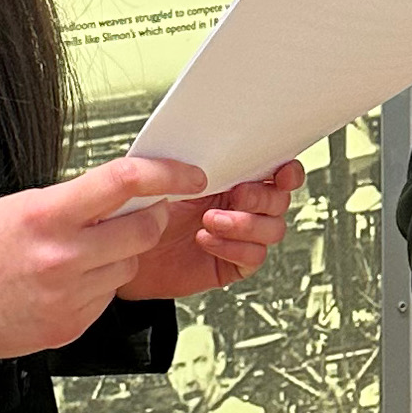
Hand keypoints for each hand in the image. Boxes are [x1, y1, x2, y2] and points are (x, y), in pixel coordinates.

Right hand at [0, 154, 199, 360]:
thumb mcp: (19, 207)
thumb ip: (71, 201)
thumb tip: (122, 192)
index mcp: (47, 215)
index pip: (123, 182)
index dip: (166, 174)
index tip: (188, 174)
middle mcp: (63, 256)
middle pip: (144, 230)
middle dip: (152, 217)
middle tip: (143, 212)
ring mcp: (69, 295)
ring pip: (130, 266)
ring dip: (121, 254)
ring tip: (85, 252)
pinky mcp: (71, 325)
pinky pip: (108, 297)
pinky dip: (99, 285)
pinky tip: (68, 282)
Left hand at [119, 160, 304, 302]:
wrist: (124, 249)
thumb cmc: (142, 208)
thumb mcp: (165, 175)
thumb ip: (193, 161)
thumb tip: (214, 148)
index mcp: (234, 179)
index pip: (278, 173)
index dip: (287, 172)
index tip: (281, 172)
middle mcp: (243, 208)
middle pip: (279, 202)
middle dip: (261, 198)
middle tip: (236, 195)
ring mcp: (240, 237)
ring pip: (272, 230)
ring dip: (245, 224)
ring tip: (210, 220)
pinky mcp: (232, 264)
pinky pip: (253, 257)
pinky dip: (233, 248)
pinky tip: (206, 240)